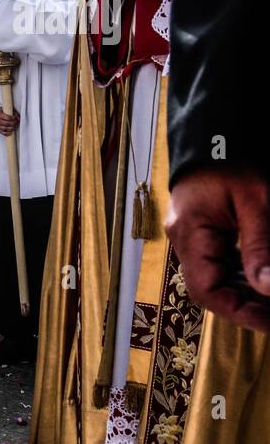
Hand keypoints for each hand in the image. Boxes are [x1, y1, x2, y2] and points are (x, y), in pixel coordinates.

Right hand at [0, 110, 19, 136]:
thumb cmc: (1, 112)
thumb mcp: (7, 109)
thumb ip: (13, 113)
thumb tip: (18, 118)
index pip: (6, 117)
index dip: (12, 118)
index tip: (15, 118)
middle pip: (6, 124)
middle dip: (12, 123)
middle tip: (16, 122)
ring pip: (4, 129)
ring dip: (10, 128)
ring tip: (14, 127)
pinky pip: (2, 132)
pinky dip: (7, 133)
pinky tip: (10, 132)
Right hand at [165, 168, 269, 332]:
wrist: (217, 131)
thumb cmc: (234, 158)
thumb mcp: (257, 202)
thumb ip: (260, 247)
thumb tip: (268, 289)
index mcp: (190, 233)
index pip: (206, 289)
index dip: (238, 312)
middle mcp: (183, 238)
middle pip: (210, 286)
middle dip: (246, 305)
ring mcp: (190, 234)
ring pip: (215, 276)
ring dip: (246, 291)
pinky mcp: (200, 229)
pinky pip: (218, 261)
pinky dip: (243, 273)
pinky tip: (263, 277)